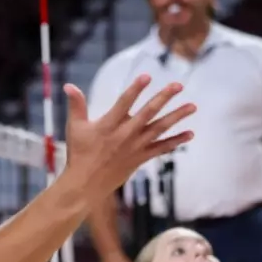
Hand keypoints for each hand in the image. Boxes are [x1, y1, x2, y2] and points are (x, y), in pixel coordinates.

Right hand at [62, 77, 194, 200]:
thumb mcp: (74, 127)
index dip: (136, 89)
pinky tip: (190, 134)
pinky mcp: (140, 158)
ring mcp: (135, 147)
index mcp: (108, 124)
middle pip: (148, 113)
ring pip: (159, 129)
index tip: (147, 76)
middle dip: (164, 98)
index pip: (124, 102)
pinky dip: (176, 141)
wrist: (85, 184)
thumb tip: (68, 85)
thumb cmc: (79, 154)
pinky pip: (162, 149)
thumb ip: (76, 105)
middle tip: (178, 85)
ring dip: (177, 117)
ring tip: (192, 106)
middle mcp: (125, 135)